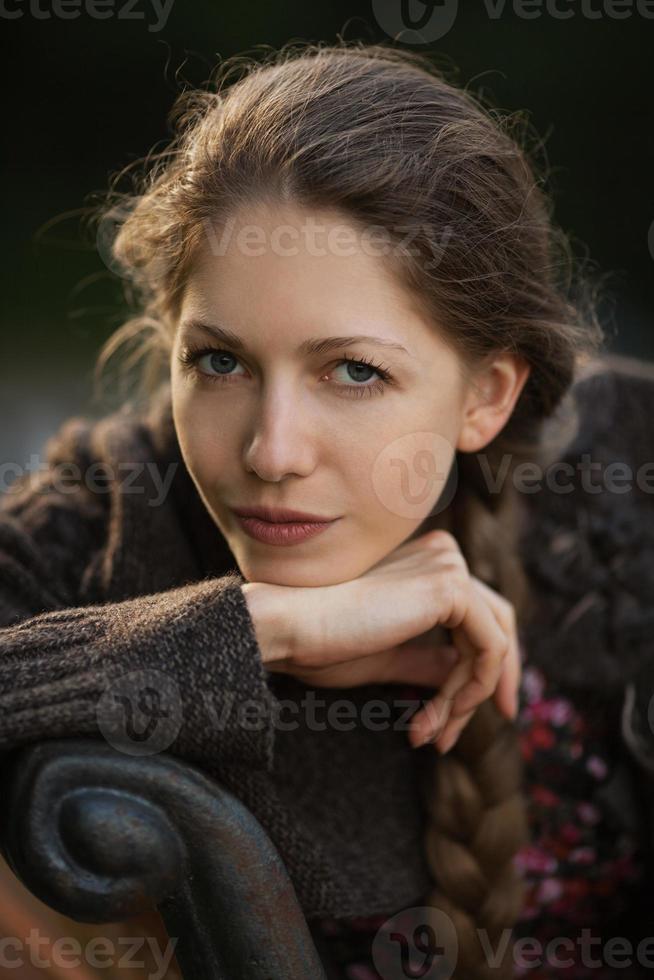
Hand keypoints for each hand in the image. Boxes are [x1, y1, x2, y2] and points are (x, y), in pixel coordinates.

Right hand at [243, 529, 519, 751]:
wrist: (292, 625)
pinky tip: (437, 716)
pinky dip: (471, 689)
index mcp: (427, 561)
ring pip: (493, 644)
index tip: (455, 720)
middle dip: (488, 685)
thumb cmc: (323, 641)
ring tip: (430, 735)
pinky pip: (489, 649)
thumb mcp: (391, 656)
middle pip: (497, 625)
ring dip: (466, 699)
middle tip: (456, 737)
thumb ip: (431, 661)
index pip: (479, 616)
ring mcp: (450, 566)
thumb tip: (467, 679)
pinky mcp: (451, 588)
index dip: (480, 669)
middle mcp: (445, 554)